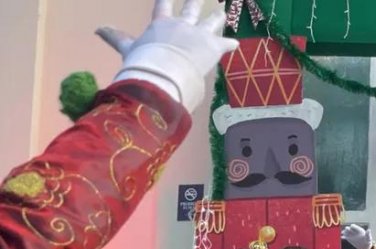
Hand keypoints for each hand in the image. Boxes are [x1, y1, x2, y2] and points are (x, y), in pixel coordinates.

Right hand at [97, 0, 238, 112]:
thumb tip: (97, 29)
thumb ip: (116, 38)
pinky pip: (224, 44)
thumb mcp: (128, 49)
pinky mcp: (213, 46)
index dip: (166, 0)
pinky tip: (235, 44)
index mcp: (161, 24)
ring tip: (222, 11)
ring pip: (211, 22)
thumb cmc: (144, 62)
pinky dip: (229, 44)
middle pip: (191, 9)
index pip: (163, 7)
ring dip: (217, 17)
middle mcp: (182, 25)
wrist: (164, 72)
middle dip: (195, 2)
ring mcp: (199, 34)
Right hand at [341, 224, 373, 248]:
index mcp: (358, 229)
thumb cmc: (367, 241)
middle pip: (348, 228)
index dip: (352, 227)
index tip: (351, 227)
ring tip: (342, 233)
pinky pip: (345, 237)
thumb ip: (368, 234)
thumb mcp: (368, 238)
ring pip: (346, 232)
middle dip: (347, 229)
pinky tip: (342, 237)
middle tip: (346, 230)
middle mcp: (353, 231)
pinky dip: (343, 237)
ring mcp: (351, 235)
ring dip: (344, 232)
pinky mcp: (349, 239)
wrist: (364, 246)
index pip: (353, 226)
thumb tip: (369, 230)